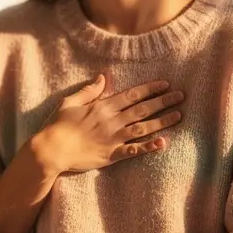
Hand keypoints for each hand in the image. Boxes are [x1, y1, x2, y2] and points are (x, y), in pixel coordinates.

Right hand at [33, 75, 183, 174]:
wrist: (51, 150)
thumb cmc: (57, 125)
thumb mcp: (69, 101)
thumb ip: (89, 90)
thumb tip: (102, 77)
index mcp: (103, 106)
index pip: (133, 95)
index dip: (151, 89)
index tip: (166, 84)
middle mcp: (112, 120)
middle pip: (143, 109)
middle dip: (164, 101)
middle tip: (181, 96)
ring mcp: (113, 138)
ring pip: (143, 127)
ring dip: (163, 121)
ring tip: (179, 115)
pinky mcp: (112, 155)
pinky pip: (134, 150)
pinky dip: (149, 147)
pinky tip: (163, 143)